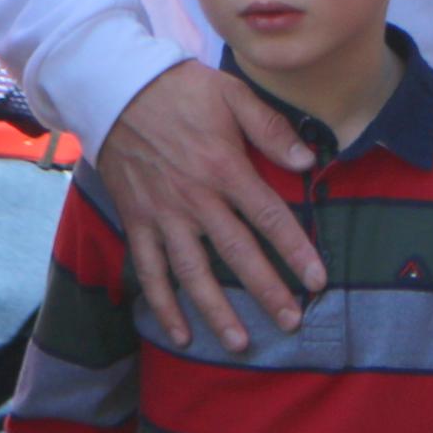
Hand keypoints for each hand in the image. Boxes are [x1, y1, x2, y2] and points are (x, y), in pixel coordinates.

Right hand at [91, 61, 323, 354]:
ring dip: (216, 310)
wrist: (116, 89)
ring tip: (240, 342)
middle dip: (266, 291)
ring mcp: (164, 215)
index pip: (269, 218)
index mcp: (225, 169)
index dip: (295, 251)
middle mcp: (196, 199)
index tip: (317, 281)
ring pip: (193, 273)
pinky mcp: (138, 222)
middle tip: (292, 323)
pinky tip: (180, 333)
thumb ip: (271, 129)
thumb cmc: (181, 92)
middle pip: (237, 253)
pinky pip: (150, 271)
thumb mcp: (233, 94)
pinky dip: (163, 305)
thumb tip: (308, 160)